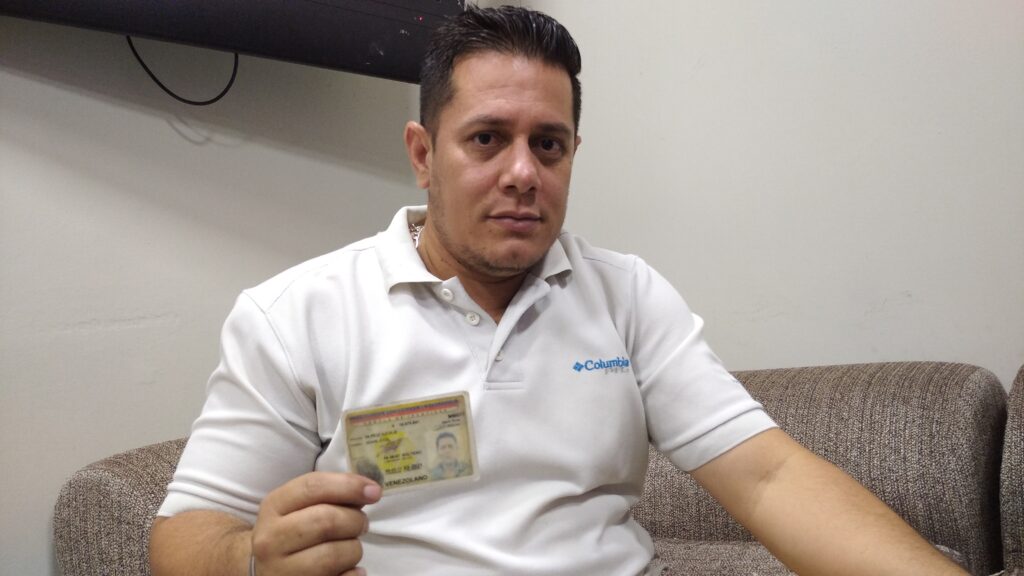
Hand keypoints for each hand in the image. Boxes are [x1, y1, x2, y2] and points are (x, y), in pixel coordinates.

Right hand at [251, 472, 381, 575]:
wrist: (264, 572)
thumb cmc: (290, 534)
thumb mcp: (297, 508)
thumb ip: (327, 495)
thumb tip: (367, 490)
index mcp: (273, 507)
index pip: (313, 487)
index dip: (349, 486)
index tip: (374, 491)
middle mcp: (271, 539)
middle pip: (327, 520)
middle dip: (355, 521)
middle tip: (361, 524)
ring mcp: (282, 570)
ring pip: (335, 554)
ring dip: (354, 549)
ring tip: (349, 548)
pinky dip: (354, 573)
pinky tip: (348, 569)